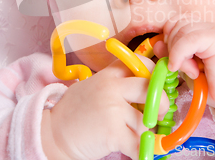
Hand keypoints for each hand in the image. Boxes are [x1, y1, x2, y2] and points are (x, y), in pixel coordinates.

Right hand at [42, 54, 168, 159]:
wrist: (52, 134)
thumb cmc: (73, 113)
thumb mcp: (91, 87)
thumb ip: (114, 85)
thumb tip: (145, 90)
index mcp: (107, 75)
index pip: (138, 63)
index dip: (153, 73)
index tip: (156, 84)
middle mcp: (111, 88)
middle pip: (150, 88)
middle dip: (162, 103)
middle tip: (160, 114)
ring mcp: (112, 110)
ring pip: (145, 121)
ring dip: (143, 133)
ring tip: (131, 136)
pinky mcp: (113, 132)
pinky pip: (138, 144)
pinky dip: (141, 152)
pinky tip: (136, 153)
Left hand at [153, 14, 214, 137]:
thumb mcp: (188, 68)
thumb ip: (173, 54)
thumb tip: (157, 44)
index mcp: (204, 31)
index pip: (176, 23)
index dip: (168, 40)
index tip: (173, 61)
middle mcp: (211, 26)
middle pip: (176, 24)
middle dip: (172, 47)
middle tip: (183, 68)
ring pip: (181, 30)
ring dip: (178, 53)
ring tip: (191, 71)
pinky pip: (189, 39)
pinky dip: (180, 54)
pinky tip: (188, 70)